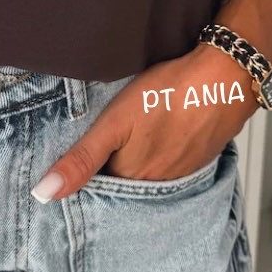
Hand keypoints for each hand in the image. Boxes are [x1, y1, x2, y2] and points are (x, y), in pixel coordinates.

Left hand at [31, 45, 257, 200]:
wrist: (226, 77)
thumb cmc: (169, 94)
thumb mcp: (114, 123)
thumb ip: (81, 159)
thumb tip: (45, 194)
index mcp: (133, 179)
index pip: (100, 191)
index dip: (86, 180)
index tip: (73, 170)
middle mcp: (159, 185)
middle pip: (125, 187)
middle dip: (110, 176)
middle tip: (100, 154)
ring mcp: (183, 173)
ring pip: (148, 178)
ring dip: (136, 168)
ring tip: (127, 146)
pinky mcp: (199, 158)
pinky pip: (171, 169)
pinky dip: (159, 159)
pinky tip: (156, 141)